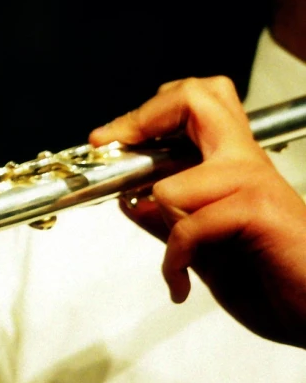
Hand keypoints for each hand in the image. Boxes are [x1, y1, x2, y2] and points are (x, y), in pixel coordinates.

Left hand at [89, 76, 305, 348]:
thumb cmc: (278, 286)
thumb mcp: (204, 251)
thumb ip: (170, 223)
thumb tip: (131, 200)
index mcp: (235, 165)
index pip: (195, 103)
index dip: (145, 113)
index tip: (105, 140)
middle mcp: (246, 163)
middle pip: (196, 97)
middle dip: (141, 120)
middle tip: (116, 149)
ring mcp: (254, 182)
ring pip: (171, 183)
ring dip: (164, 231)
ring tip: (179, 263)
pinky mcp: (260, 211)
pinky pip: (187, 226)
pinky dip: (175, 260)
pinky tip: (182, 283)